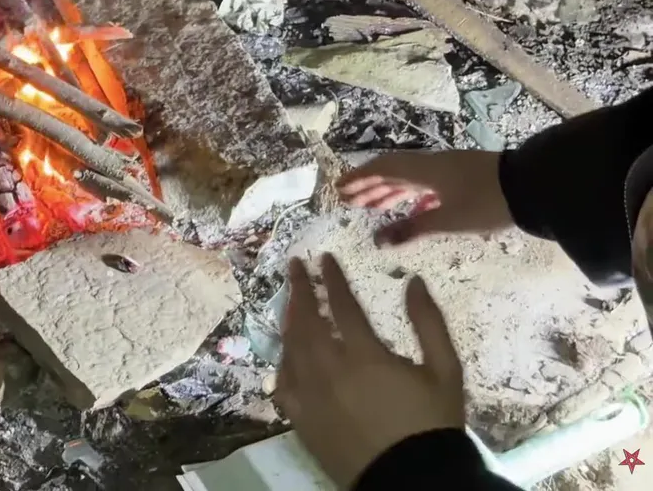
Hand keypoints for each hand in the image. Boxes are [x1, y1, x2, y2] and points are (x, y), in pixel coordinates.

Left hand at [276, 254, 466, 489]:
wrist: (411, 478)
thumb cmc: (432, 423)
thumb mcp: (445, 370)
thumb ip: (428, 323)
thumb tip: (414, 282)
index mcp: (366, 356)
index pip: (342, 306)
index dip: (332, 279)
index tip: (324, 258)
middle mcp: (330, 371)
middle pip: (306, 321)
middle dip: (299, 289)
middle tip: (293, 267)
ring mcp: (311, 396)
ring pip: (290, 348)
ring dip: (288, 320)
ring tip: (289, 301)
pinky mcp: (302, 419)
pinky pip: (282, 383)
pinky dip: (282, 362)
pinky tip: (285, 353)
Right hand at [336, 150, 512, 245]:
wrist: (533, 187)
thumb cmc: (486, 203)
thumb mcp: (447, 220)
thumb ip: (412, 229)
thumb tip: (377, 241)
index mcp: (425, 170)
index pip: (383, 168)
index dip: (360, 178)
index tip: (340, 189)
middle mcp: (433, 165)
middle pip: (394, 172)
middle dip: (371, 186)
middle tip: (350, 201)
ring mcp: (450, 170)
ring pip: (411, 178)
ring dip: (390, 191)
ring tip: (373, 207)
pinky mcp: (464, 178)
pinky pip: (427, 184)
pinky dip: (412, 195)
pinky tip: (412, 209)